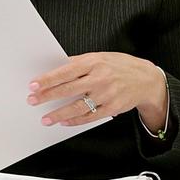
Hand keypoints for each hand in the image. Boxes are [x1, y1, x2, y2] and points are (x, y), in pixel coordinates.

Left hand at [27, 53, 167, 129]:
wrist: (147, 79)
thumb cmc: (118, 66)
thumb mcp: (98, 57)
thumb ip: (77, 62)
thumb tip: (53, 67)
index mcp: (93, 62)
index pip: (65, 71)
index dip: (48, 79)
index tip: (33, 85)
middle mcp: (100, 78)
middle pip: (68, 89)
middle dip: (48, 96)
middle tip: (32, 101)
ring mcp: (107, 95)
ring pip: (78, 106)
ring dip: (59, 114)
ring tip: (45, 119)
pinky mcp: (113, 108)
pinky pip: (90, 116)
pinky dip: (76, 120)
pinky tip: (64, 122)